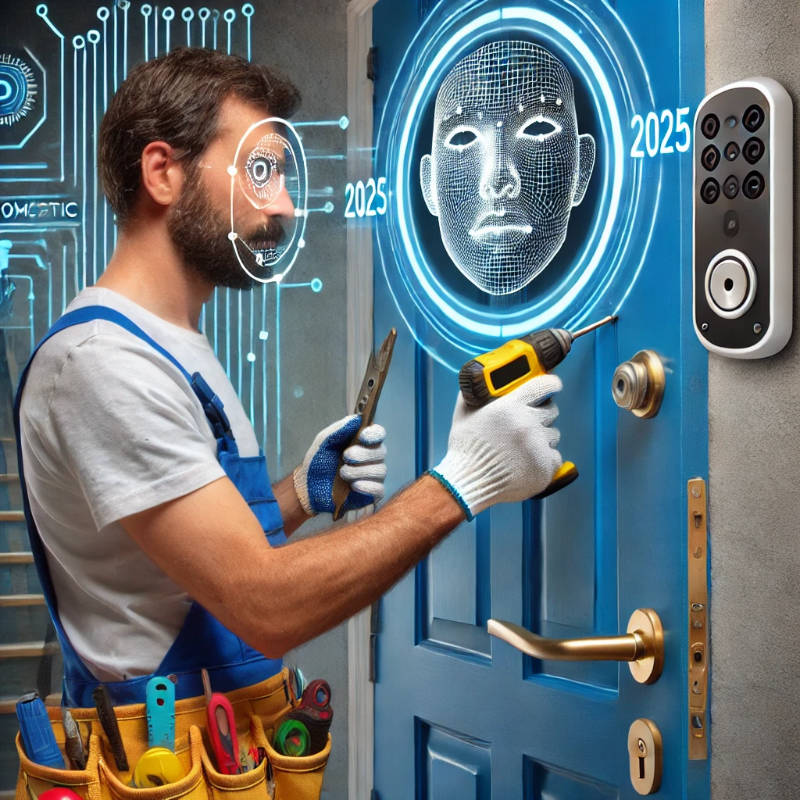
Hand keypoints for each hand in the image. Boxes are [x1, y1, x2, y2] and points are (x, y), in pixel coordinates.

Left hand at [293, 415, 386, 515]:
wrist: (309, 489)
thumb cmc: (318, 464)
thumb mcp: (323, 443)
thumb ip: (338, 430)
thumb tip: (356, 419)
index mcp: (361, 442)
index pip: (378, 433)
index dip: (374, 433)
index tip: (363, 436)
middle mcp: (371, 458)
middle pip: (381, 451)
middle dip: (363, 453)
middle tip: (346, 456)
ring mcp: (373, 476)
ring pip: (380, 470)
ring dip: (360, 470)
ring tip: (342, 473)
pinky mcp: (372, 494)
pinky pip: (379, 488)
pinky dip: (367, 486)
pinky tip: (353, 485)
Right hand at [428, 375, 561, 518]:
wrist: (468, 483)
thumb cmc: (466, 450)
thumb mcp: (464, 414)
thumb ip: (476, 394)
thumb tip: (481, 379)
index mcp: (509, 407)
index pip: (543, 386)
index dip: (552, 384)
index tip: (554, 385)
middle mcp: (527, 424)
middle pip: (551, 410)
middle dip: (542, 414)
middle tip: (528, 423)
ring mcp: (537, 446)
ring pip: (553, 434)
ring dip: (542, 438)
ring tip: (522, 447)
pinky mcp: (545, 466)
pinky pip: (555, 456)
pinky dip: (544, 459)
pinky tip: (527, 462)